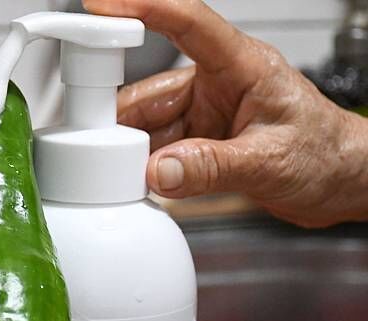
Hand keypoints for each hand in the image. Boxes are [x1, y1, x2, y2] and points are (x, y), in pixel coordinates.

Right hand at [84, 0, 367, 226]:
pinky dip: (146, 165)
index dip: (142, 8)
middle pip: (151, 89)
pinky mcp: (200, 141)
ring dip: (132, 148)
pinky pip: (160, 148)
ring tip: (122, 174)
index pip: (187, 23)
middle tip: (100, 146)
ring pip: (150, 124)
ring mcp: (205, 115)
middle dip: (121, 117)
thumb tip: (160, 171)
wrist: (340, 182)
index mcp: (241, 67)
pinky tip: (141, 180)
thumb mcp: (270, 161)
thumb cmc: (325, 154)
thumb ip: (213, 167)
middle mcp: (217, 86)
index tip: (101, 7)